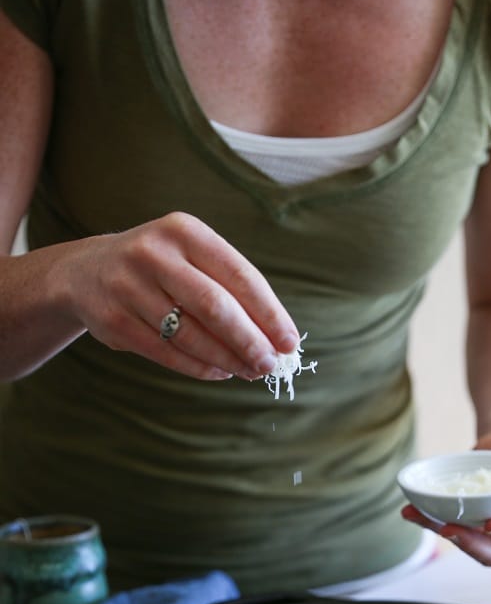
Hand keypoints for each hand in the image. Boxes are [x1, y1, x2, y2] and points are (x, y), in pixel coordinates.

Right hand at [57, 212, 299, 379]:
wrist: (86, 272)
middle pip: (215, 306)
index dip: (269, 314)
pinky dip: (200, 367)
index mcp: (184, 231)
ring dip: (227, 359)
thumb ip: (231, 288)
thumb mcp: (192, 257)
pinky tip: (221, 372)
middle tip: (271, 364)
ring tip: (250, 371)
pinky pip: (167, 353)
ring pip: (191, 335)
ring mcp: (128, 286)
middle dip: (250, 341)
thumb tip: (277, 337)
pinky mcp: (113, 320)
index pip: (239, 276)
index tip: (290, 342)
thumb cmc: (162, 268)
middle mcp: (153, 253)